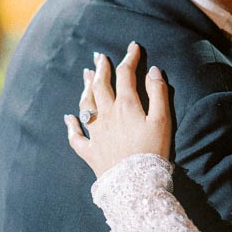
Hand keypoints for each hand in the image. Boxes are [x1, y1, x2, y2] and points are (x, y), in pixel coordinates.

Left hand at [65, 42, 170, 177]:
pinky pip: (76, 137)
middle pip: (101, 86)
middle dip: (101, 69)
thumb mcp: (162, 121)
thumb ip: (159, 94)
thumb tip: (154, 70)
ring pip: (87, 105)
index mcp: (126, 106)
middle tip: (99, 56)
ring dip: (86, 88)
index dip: (129, 58)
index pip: (125, 75)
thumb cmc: (153, 153)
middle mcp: (107, 116)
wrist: (136, 185)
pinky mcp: (90, 152)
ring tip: (86, 75)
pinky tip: (68, 118)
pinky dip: (71, 126)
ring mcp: (96, 134)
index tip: (133, 47)